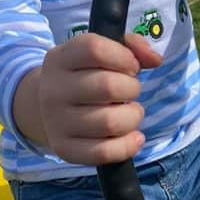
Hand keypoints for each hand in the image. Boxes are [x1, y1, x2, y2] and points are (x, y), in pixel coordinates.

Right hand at [38, 32, 161, 165]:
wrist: (45, 109)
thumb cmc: (82, 76)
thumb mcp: (97, 53)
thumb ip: (130, 47)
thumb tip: (155, 59)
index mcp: (60, 59)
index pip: (95, 50)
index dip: (123, 56)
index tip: (130, 66)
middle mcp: (54, 90)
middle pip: (108, 87)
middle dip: (132, 88)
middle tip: (130, 91)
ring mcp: (56, 122)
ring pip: (110, 122)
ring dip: (133, 117)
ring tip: (130, 112)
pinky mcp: (64, 149)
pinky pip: (104, 153)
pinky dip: (128, 146)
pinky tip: (134, 136)